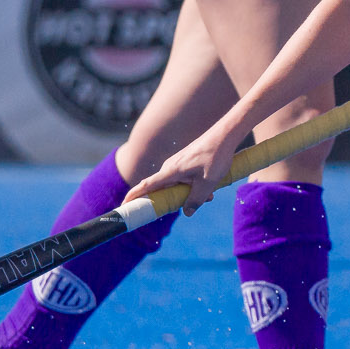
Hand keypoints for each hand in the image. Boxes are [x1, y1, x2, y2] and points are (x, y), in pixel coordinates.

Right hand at [126, 127, 244, 216]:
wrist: (225, 135)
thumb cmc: (216, 156)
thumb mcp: (208, 182)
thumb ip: (197, 199)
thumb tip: (187, 212)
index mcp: (171, 171)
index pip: (147, 185)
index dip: (134, 196)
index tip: (124, 204)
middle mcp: (171, 167)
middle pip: (162, 189)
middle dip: (170, 201)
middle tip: (181, 208)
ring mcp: (177, 163)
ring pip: (176, 185)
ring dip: (187, 194)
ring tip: (209, 194)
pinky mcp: (185, 162)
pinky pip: (183, 179)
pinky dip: (192, 186)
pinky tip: (210, 188)